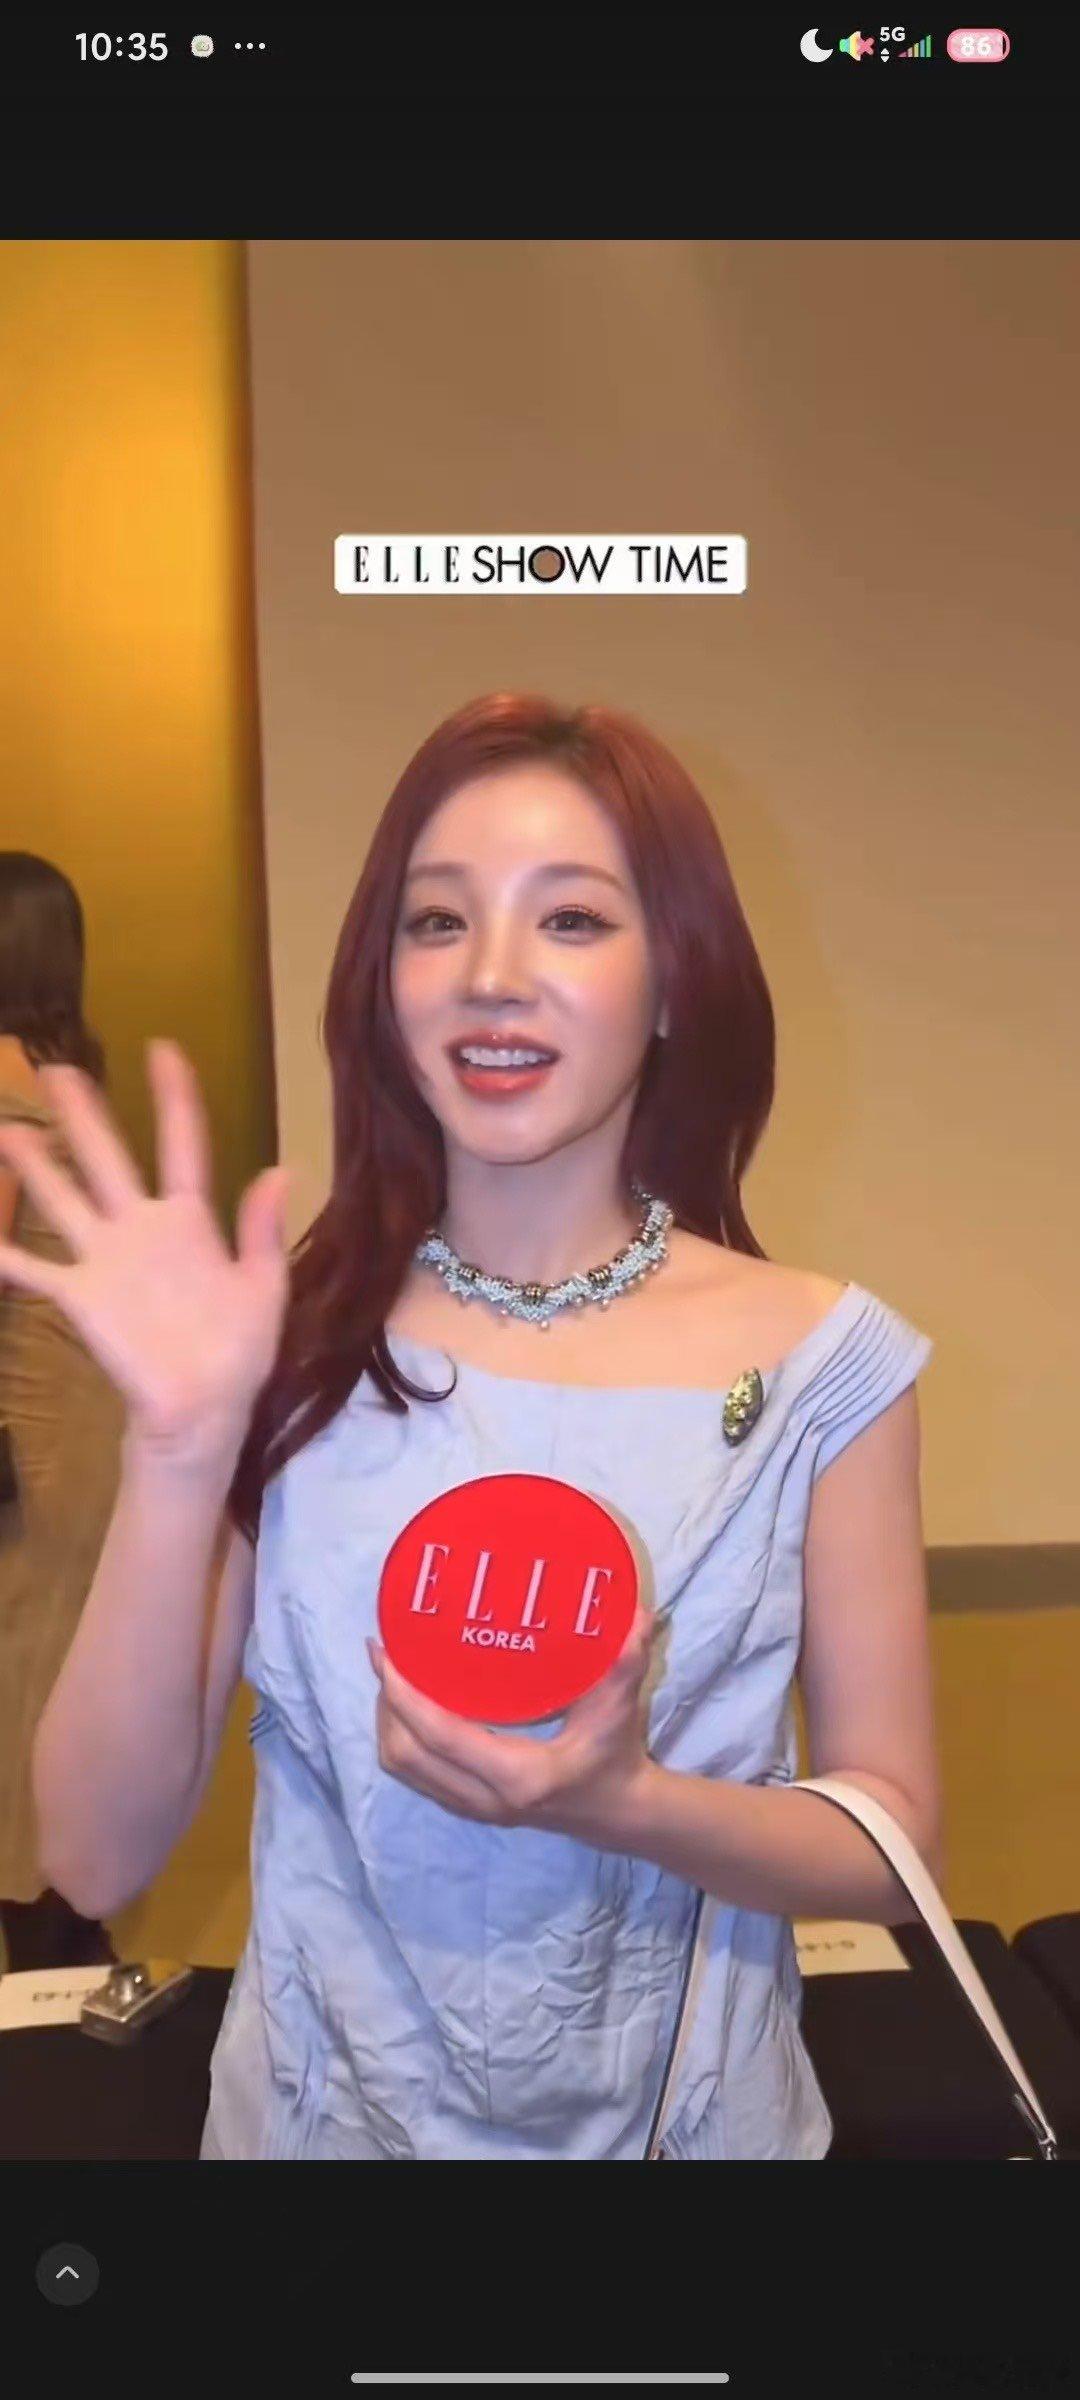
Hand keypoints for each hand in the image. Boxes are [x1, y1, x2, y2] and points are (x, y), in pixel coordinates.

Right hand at [0, 1041, 292, 1460]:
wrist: (205, 1410)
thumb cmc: (240, 1351)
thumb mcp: (263, 1288)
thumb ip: (261, 1230)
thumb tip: (280, 1170)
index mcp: (191, 1220)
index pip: (183, 1144)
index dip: (175, 1098)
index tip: (163, 1049)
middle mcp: (142, 1227)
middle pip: (107, 1157)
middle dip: (83, 1114)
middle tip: (55, 1068)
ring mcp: (106, 1259)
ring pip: (64, 1198)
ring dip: (35, 1167)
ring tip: (7, 1130)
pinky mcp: (82, 1297)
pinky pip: (36, 1271)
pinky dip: (6, 1256)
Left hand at [368, 1603, 660, 1845]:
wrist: (618, 1813)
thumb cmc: (616, 1757)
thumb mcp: (621, 1710)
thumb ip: (626, 1664)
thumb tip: (636, 1613)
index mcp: (517, 1774)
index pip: (439, 1736)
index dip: (403, 1695)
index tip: (384, 1653)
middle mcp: (485, 1798)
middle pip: (405, 1755)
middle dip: (386, 1705)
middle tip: (386, 1656)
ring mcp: (473, 1808)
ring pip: (403, 1770)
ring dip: (389, 1724)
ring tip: (392, 1678)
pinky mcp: (469, 1807)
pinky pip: (416, 1775)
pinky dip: (402, 1740)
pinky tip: (410, 1707)